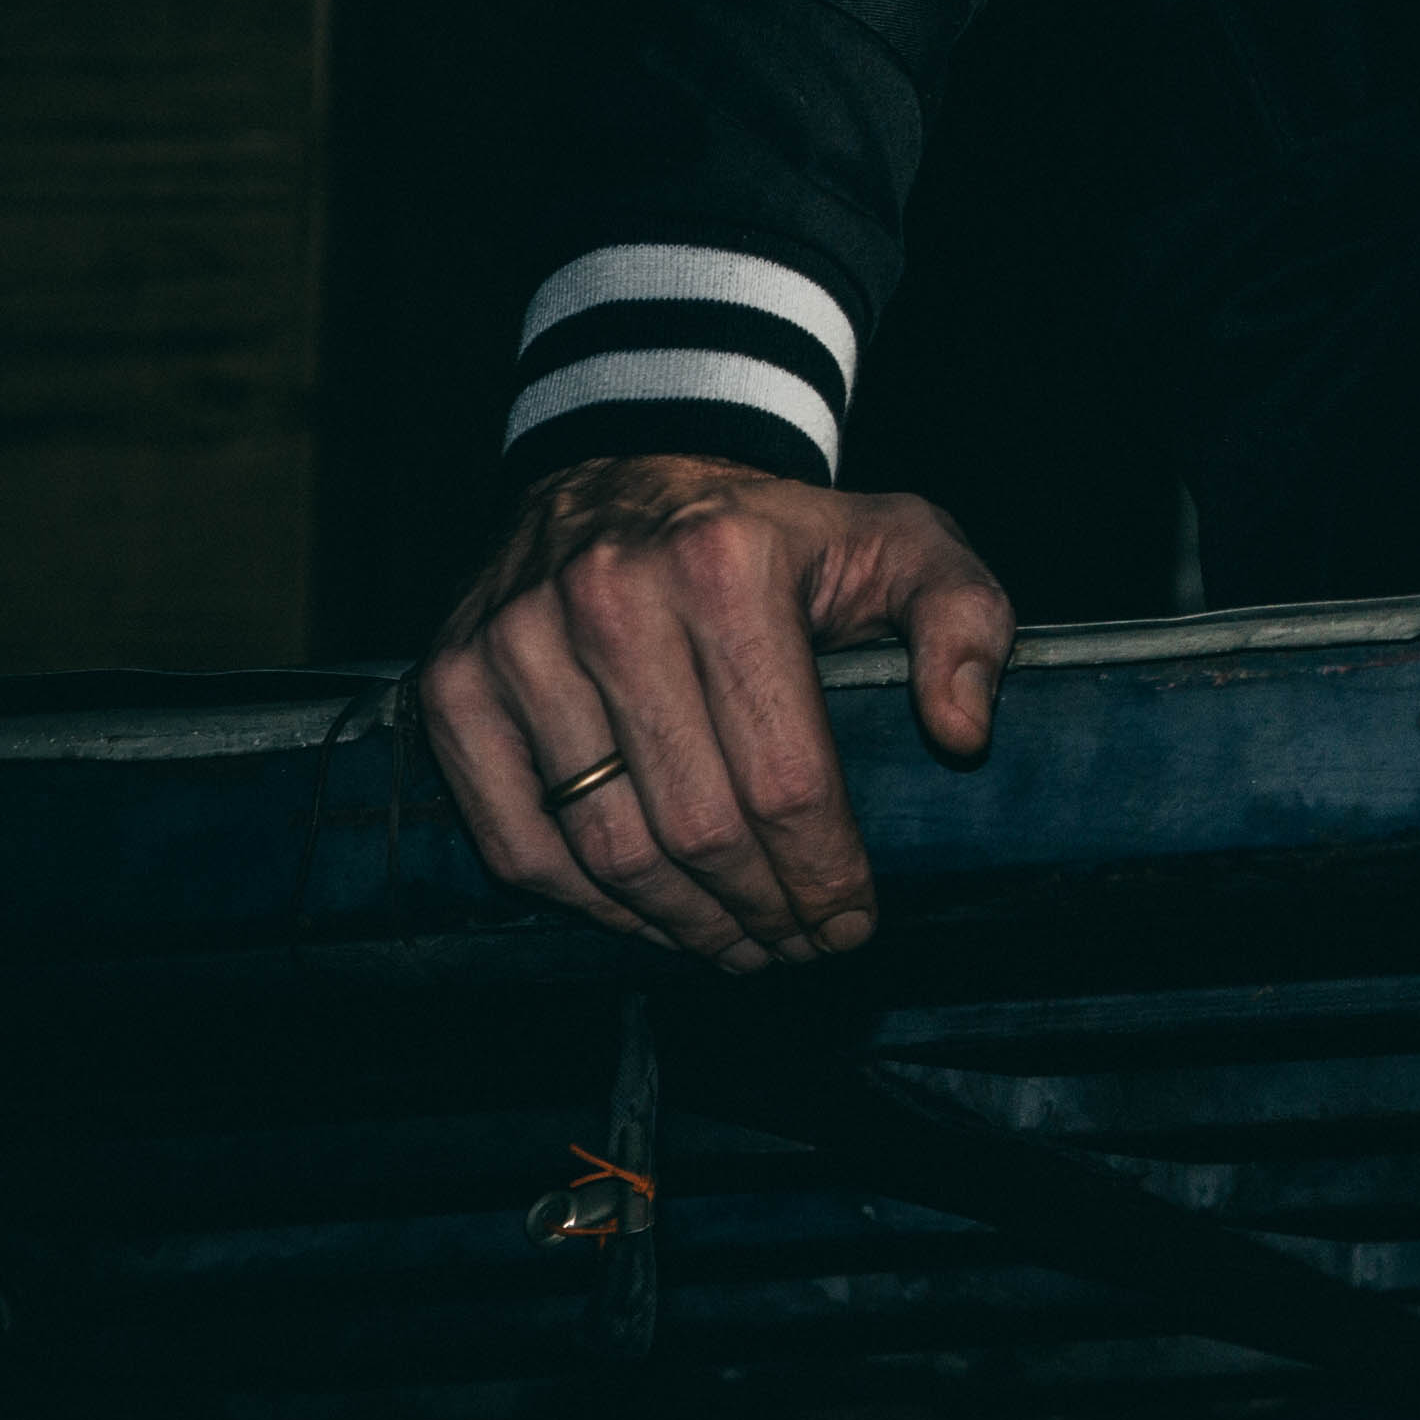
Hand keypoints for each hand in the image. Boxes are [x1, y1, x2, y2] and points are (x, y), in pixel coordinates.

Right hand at [416, 454, 1012, 970]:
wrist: (627, 474)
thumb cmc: (777, 536)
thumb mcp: (903, 544)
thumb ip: (964, 623)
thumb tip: (962, 732)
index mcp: (727, 568)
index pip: (786, 776)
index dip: (825, 871)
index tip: (852, 921)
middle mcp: (610, 598)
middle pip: (699, 826)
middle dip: (763, 912)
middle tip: (799, 945)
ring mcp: (517, 643)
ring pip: (609, 848)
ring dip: (682, 924)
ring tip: (737, 944)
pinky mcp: (455, 685)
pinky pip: (518, 842)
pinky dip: (587, 906)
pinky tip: (650, 916)